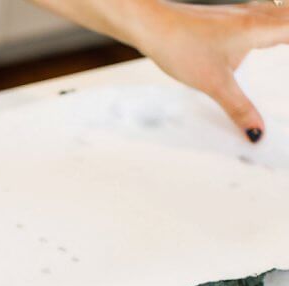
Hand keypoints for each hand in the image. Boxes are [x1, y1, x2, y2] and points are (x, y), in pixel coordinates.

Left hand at [130, 0, 288, 140]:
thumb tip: (257, 132)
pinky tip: (273, 32)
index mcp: (261, 28)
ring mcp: (246, 12)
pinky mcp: (233, 16)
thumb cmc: (179, 45)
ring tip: (287, 42)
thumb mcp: (213, 83)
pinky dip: (280, 22)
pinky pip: (269, 13)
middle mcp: (259, 14)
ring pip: (284, 12)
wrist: (151, 24)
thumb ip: (239, 108)